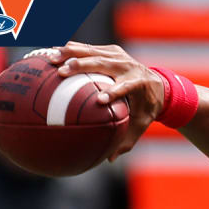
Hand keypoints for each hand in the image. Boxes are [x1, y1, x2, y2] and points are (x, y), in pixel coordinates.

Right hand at [48, 41, 166, 161]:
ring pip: (93, 51)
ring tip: (50, 60)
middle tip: (61, 72)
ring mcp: (119, 56)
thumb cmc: (146, 109)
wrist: (159, 84)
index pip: (126, 87)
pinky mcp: (111, 51)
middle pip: (103, 63)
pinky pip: (88, 48)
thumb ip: (126, 141)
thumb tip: (109, 159)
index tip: (100, 100)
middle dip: (82, 66)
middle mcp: (128, 66)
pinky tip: (51, 53)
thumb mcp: (141, 125)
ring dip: (70, 54)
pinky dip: (70, 50)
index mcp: (139, 84)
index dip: (114, 92)